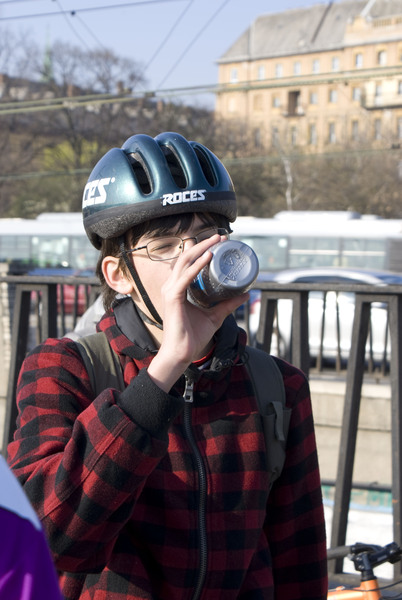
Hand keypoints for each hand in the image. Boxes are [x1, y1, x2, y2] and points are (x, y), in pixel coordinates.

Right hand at [147, 233, 247, 391]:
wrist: (182, 353)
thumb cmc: (192, 336)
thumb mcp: (215, 316)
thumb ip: (228, 304)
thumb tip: (245, 294)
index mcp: (178, 288)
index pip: (188, 263)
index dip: (201, 249)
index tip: (217, 242)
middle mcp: (172, 286)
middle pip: (186, 257)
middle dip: (204, 244)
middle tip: (220, 236)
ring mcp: (171, 291)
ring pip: (185, 262)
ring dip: (202, 249)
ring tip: (216, 241)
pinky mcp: (173, 298)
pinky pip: (185, 278)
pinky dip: (197, 266)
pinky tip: (208, 257)